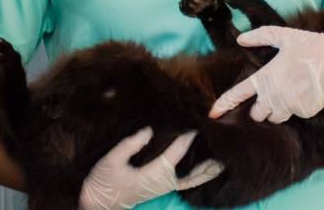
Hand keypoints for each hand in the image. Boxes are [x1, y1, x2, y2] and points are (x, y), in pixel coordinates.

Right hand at [79, 128, 223, 209]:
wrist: (99, 203)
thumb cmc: (104, 181)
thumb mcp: (112, 161)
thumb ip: (130, 145)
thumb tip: (149, 130)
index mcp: (155, 174)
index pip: (177, 152)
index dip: (188, 136)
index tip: (198, 121)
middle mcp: (164, 181)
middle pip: (193, 168)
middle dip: (207, 155)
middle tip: (222, 139)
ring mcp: (165, 186)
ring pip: (193, 177)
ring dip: (207, 167)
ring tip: (224, 158)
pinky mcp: (162, 187)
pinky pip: (186, 182)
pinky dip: (199, 176)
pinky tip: (208, 170)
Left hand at [209, 26, 323, 122]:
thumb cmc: (311, 45)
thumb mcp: (284, 36)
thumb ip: (260, 36)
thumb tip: (240, 39)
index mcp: (266, 76)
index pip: (239, 94)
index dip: (223, 104)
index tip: (212, 114)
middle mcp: (276, 93)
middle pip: (257, 114)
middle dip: (261, 108)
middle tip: (273, 93)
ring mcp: (291, 104)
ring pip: (276, 117)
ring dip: (278, 110)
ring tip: (291, 91)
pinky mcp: (306, 111)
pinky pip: (296, 115)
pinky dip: (298, 108)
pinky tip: (306, 93)